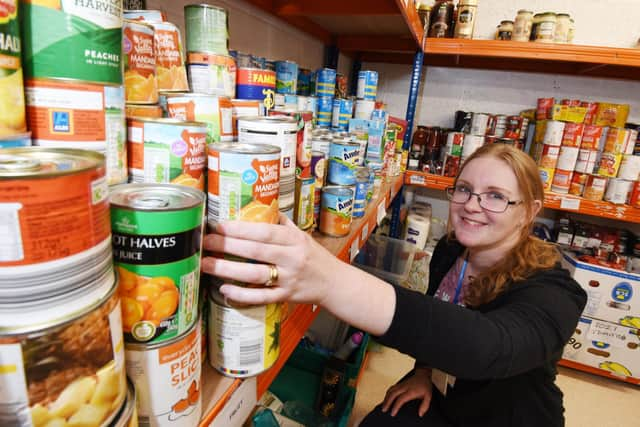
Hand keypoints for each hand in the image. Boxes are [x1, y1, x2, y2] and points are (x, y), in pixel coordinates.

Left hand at [201, 214, 340, 305]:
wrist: (335, 283)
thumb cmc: (315, 257)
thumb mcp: (302, 235)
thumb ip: (281, 224)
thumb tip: (260, 206)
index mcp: (294, 240)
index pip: (263, 231)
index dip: (239, 228)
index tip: (217, 225)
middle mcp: (292, 258)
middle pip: (254, 251)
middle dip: (226, 246)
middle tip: (204, 241)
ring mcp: (288, 279)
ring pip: (254, 274)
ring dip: (227, 269)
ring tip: (205, 264)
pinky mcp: (286, 297)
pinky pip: (261, 297)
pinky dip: (241, 294)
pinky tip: (224, 288)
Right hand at [382, 368, 432, 416]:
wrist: (423, 375)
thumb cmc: (425, 386)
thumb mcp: (428, 396)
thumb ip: (425, 406)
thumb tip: (420, 414)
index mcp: (411, 391)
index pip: (401, 399)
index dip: (396, 406)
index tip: (392, 413)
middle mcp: (404, 387)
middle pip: (393, 394)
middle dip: (387, 402)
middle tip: (384, 410)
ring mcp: (401, 384)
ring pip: (391, 390)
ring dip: (386, 398)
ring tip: (383, 406)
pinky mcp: (400, 384)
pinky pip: (391, 388)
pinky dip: (387, 393)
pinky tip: (386, 398)